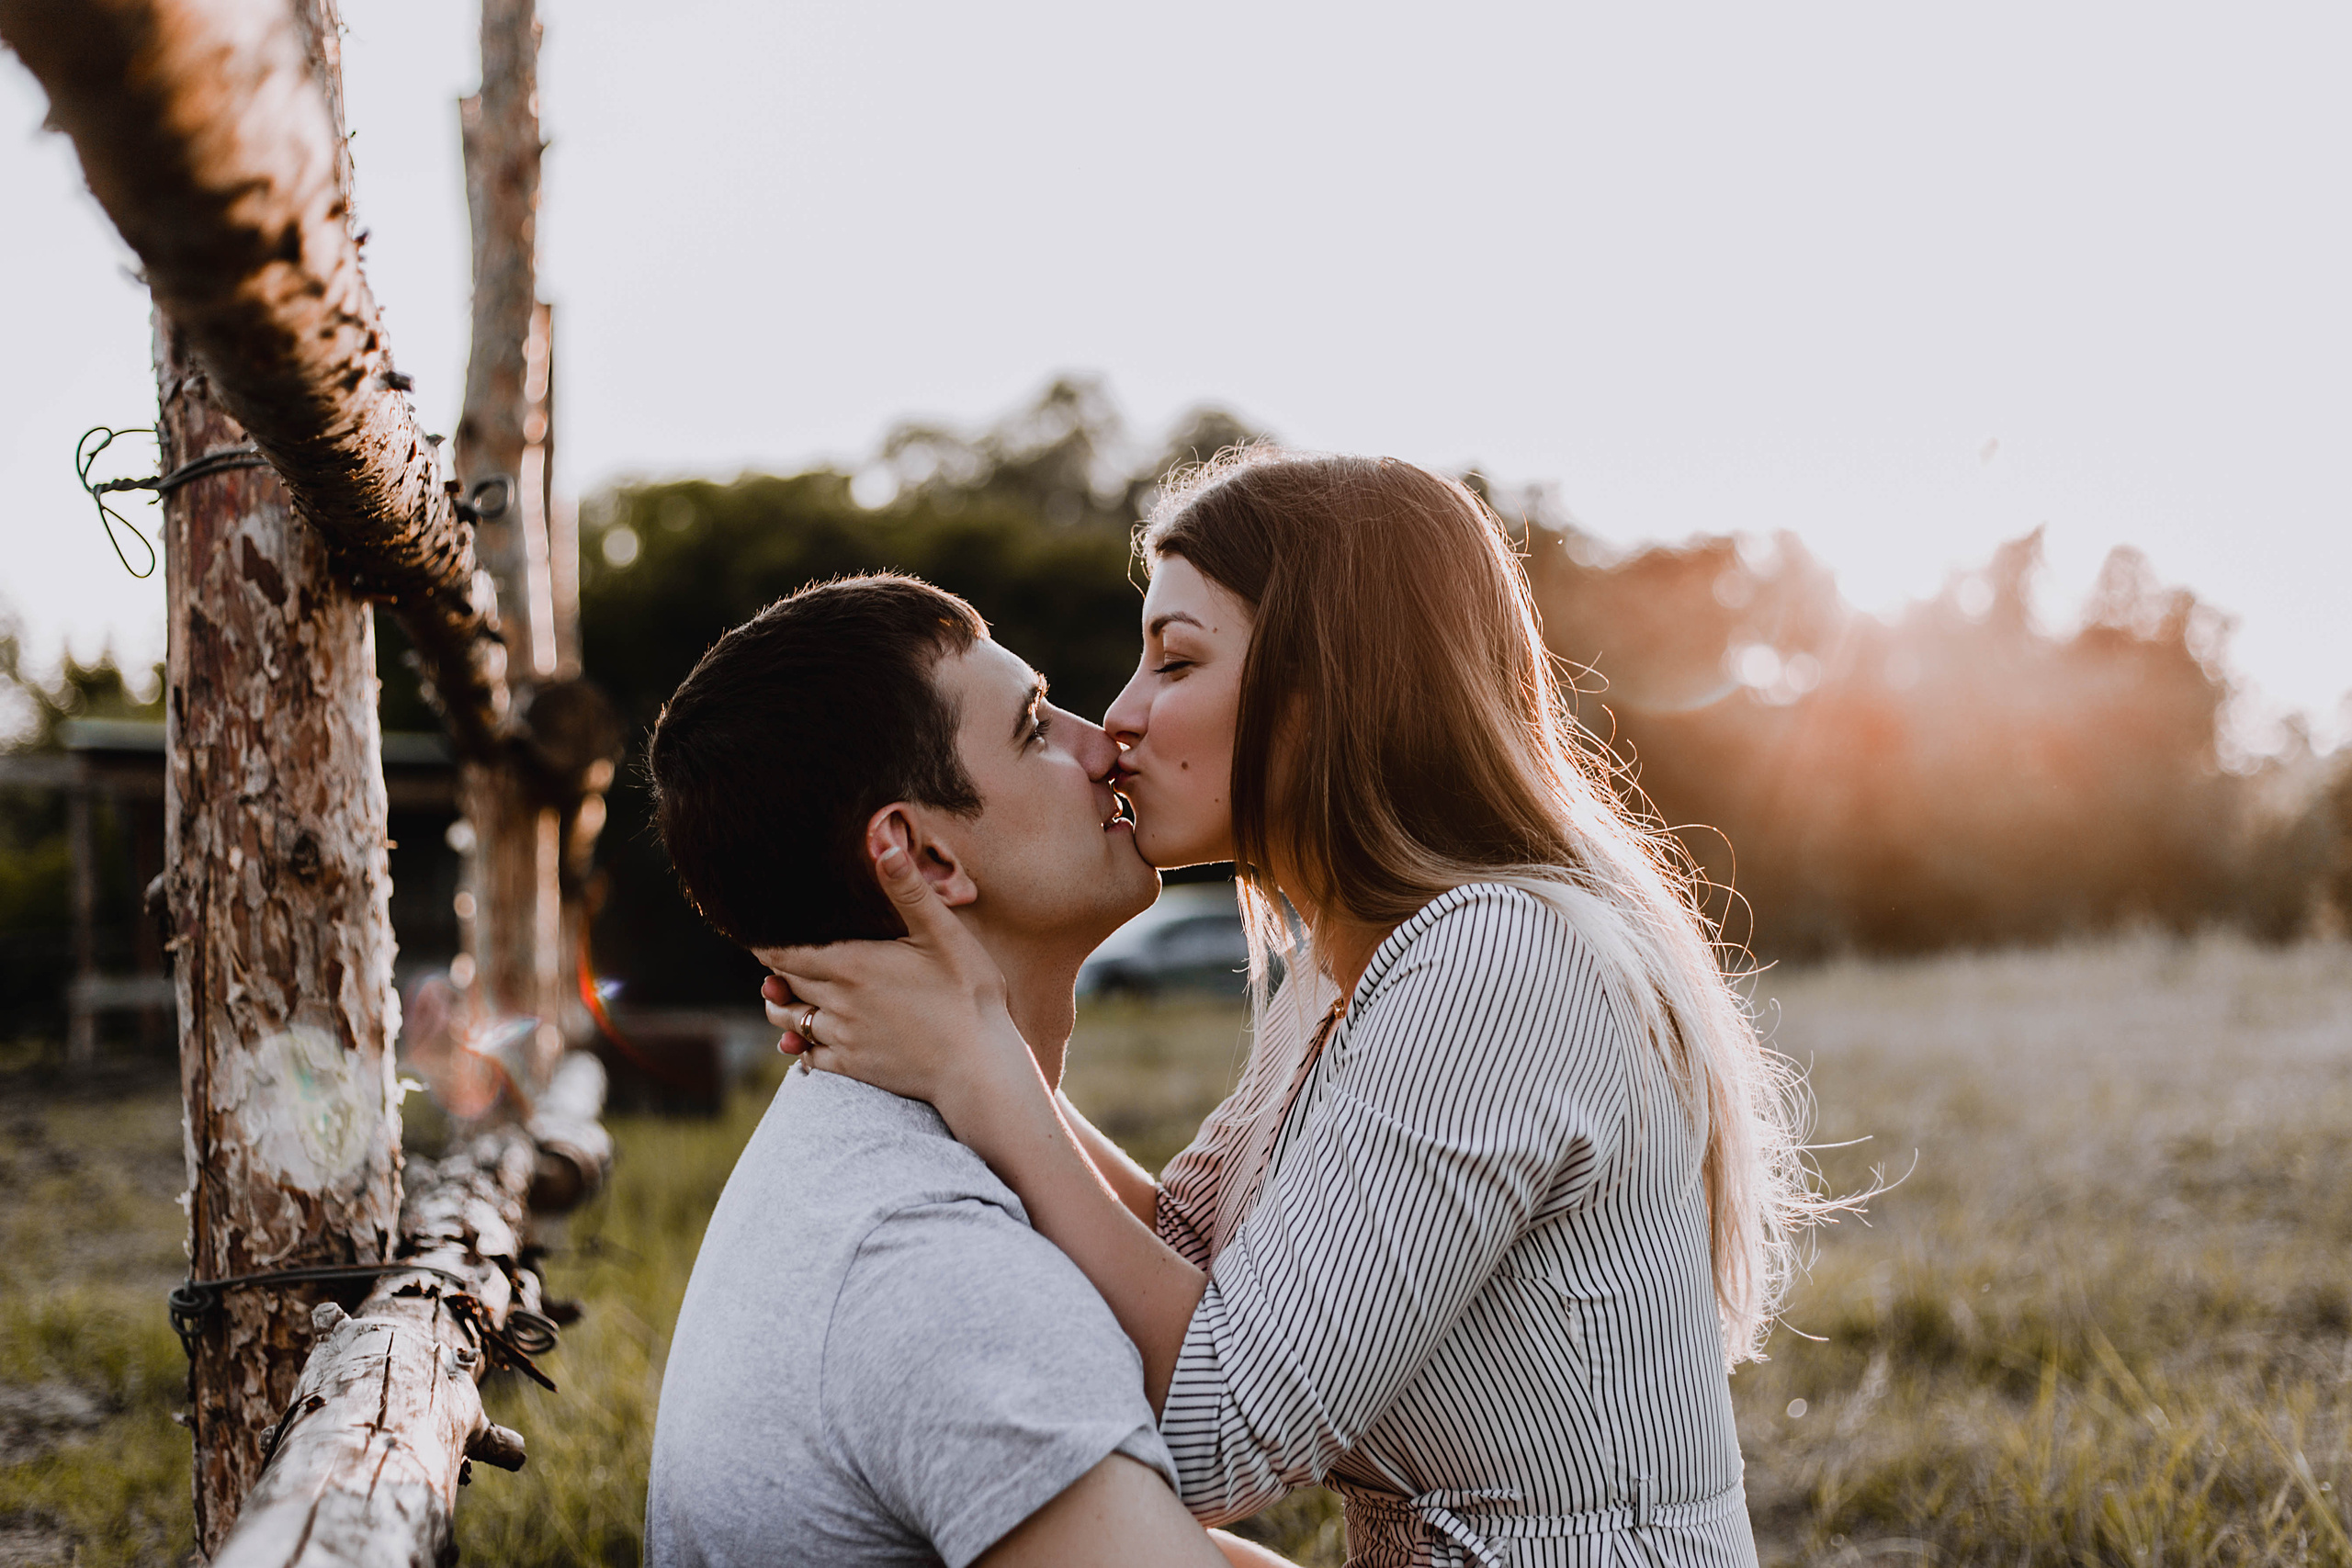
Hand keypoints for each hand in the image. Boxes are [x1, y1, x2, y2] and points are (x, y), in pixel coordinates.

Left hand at [755, 842, 1033, 1110]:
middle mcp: (838, 1002)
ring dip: (780, 1005)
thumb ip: (909, 892)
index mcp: (853, 966)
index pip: (787, 953)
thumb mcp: (945, 935)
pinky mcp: (854, 1066)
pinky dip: (797, 1045)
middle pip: (784, 982)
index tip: (754, 931)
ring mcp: (844, 1037)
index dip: (765, 943)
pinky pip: (809, 1056)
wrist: (979, 1067)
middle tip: (766, 955)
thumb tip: (883, 845)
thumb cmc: (968, 995)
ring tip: (777, 994)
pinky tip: (799, 1041)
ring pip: (790, 1020)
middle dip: (773, 969)